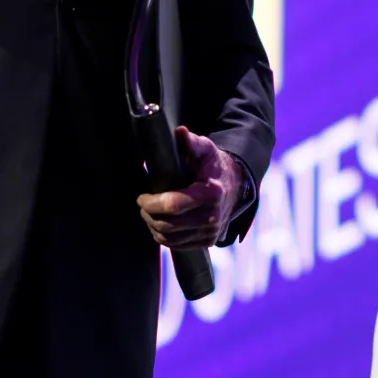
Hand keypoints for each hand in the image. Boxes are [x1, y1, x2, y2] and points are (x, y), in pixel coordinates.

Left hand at [136, 127, 244, 250]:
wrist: (235, 185)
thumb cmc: (213, 165)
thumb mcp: (205, 149)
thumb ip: (191, 142)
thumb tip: (180, 132)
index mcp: (210, 193)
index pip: (173, 205)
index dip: (151, 203)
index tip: (142, 197)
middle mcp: (212, 216)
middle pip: (168, 225)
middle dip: (149, 215)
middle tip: (143, 204)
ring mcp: (211, 231)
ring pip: (170, 238)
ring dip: (153, 226)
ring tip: (150, 213)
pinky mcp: (208, 241)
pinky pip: (177, 245)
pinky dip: (164, 237)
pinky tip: (161, 223)